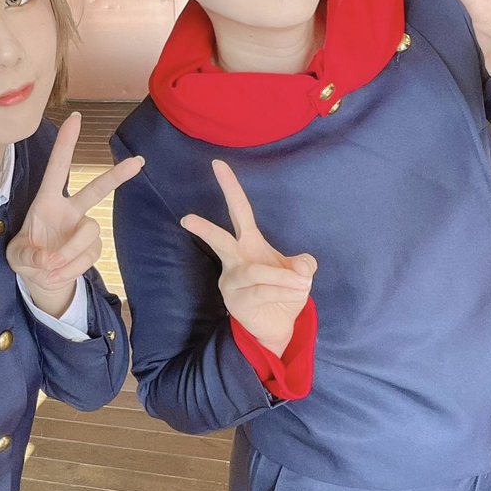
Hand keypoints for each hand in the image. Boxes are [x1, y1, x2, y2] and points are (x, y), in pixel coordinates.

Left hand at [6, 111, 143, 316]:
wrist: (39, 279)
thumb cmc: (26, 257)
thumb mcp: (17, 257)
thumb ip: (29, 255)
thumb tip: (50, 258)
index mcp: (46, 202)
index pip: (57, 168)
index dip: (66, 143)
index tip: (75, 118)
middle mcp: (69, 210)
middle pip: (96, 190)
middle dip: (116, 176)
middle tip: (138, 162)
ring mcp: (83, 228)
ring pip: (89, 232)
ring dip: (69, 252)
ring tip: (50, 267)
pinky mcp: (93, 248)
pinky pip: (88, 256)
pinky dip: (70, 269)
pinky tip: (56, 273)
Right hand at [181, 160, 315, 357]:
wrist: (279, 326)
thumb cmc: (285, 293)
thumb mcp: (301, 274)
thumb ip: (304, 265)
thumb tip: (301, 266)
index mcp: (250, 243)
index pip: (239, 211)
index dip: (230, 187)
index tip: (218, 163)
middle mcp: (236, 259)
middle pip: (220, 240)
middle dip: (204, 229)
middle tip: (186, 219)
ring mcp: (232, 281)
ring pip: (255, 271)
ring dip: (282, 277)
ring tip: (302, 284)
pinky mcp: (236, 302)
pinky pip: (261, 291)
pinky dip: (283, 290)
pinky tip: (296, 292)